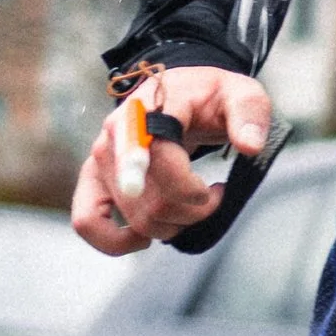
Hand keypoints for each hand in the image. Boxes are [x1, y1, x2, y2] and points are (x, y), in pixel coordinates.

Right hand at [72, 67, 273, 257]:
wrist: (181, 93)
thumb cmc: (211, 97)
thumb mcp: (241, 93)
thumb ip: (249, 114)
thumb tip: (249, 146)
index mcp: (145, 110)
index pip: (155, 159)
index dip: (185, 187)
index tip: (217, 189)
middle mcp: (114, 136)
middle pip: (150, 199)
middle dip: (193, 210)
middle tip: (214, 195)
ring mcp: (100, 160)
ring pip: (134, 218)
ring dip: (173, 226)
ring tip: (194, 205)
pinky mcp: (94, 180)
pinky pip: (86, 221)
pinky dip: (116, 241)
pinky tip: (147, 238)